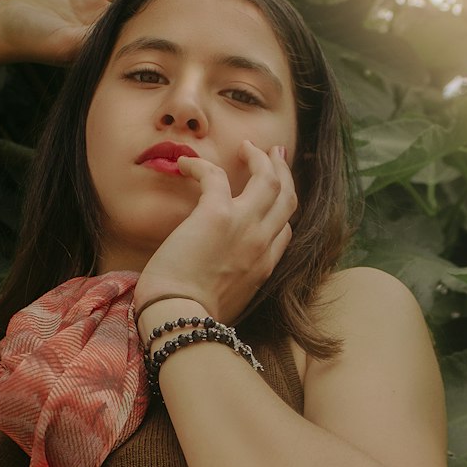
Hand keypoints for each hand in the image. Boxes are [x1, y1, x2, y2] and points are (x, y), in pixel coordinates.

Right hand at [0, 0, 150, 66]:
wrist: (1, 28)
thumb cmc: (29, 40)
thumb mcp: (63, 41)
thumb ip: (91, 36)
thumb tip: (123, 28)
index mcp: (105, 42)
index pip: (138, 17)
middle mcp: (103, 28)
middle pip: (135, 0)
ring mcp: (94, 13)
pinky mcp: (82, 0)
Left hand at [134, 141, 296, 328]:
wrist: (179, 319)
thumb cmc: (191, 317)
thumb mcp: (228, 305)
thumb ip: (235, 286)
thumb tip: (218, 281)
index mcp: (265, 266)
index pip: (285, 230)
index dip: (280, 208)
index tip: (271, 194)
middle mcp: (262, 243)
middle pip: (287, 196)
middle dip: (282, 170)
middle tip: (273, 153)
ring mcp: (244, 226)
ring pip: (269, 178)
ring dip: (259, 158)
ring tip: (245, 148)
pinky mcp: (217, 214)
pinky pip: (216, 175)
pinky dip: (200, 165)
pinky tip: (186, 164)